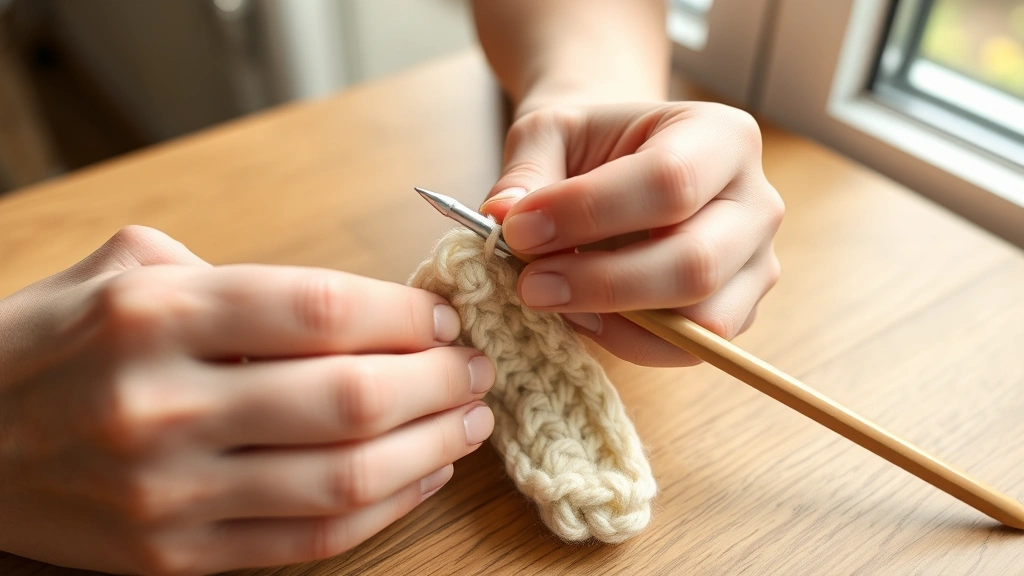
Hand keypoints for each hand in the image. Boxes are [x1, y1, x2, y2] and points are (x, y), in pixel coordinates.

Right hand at [0, 226, 494, 574]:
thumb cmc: (55, 341)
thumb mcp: (126, 270)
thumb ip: (237, 276)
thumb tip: (364, 308)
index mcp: (155, 314)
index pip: (322, 309)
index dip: (404, 314)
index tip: (442, 318)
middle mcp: (164, 404)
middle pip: (349, 396)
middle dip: (438, 382)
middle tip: (476, 370)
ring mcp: (169, 492)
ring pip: (342, 477)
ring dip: (430, 448)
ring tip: (469, 421)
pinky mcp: (175, 556)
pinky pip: (308, 537)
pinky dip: (384, 508)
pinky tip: (421, 477)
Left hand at [481, 102, 783, 366]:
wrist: (618, 166)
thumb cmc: (591, 146)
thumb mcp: (549, 135)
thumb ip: (526, 172)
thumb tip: (502, 218)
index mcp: (721, 136)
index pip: (669, 182)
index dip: (589, 213)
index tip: (518, 229)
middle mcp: (756, 202)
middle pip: (695, 261)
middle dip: (601, 283)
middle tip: (528, 283)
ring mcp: (756, 264)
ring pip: (700, 319)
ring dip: (614, 320)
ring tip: (553, 297)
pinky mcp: (737, 312)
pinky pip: (688, 348)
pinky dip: (627, 341)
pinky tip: (580, 313)